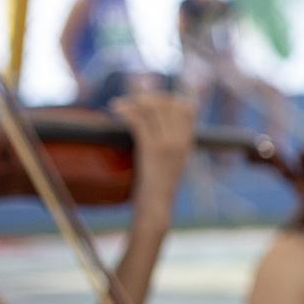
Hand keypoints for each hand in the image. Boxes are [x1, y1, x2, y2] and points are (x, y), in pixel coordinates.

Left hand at [111, 93, 196, 217]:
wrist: (157, 205)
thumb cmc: (159, 189)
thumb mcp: (173, 165)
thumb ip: (171, 148)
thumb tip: (156, 133)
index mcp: (187, 143)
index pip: (187, 109)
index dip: (169, 99)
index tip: (151, 100)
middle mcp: (180, 140)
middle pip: (168, 104)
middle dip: (148, 97)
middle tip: (132, 101)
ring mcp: (167, 144)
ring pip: (153, 109)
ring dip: (133, 102)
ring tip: (119, 104)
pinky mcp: (151, 149)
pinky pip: (139, 122)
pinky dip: (125, 111)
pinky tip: (115, 110)